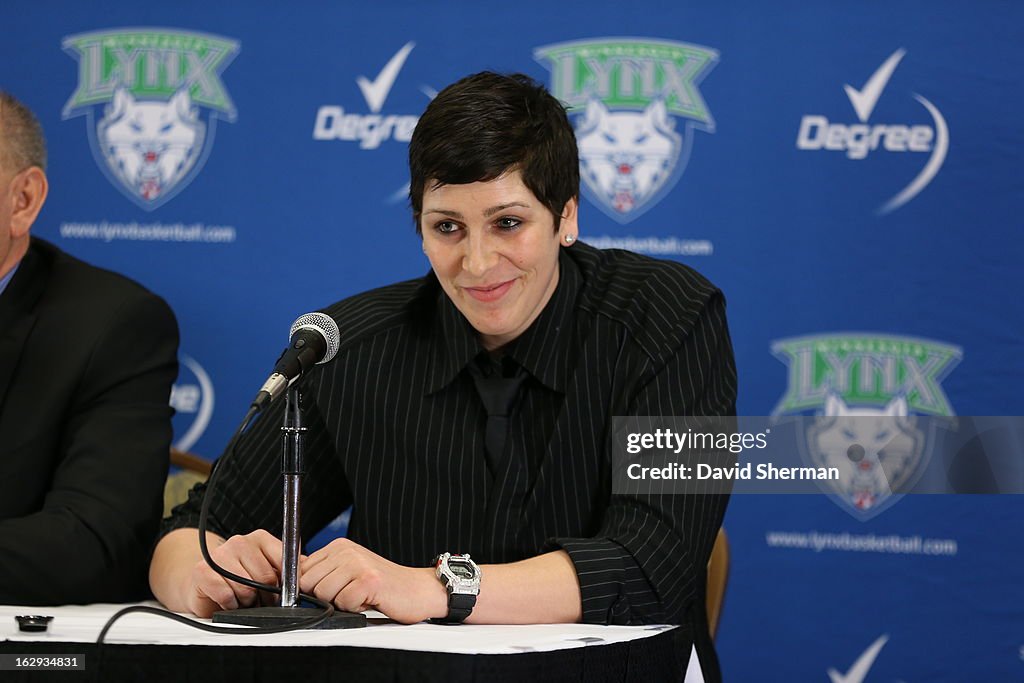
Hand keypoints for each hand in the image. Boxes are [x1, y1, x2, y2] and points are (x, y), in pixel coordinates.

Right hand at [185, 529, 283, 617]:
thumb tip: (310, 570)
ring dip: (246, 603)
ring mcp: (220, 554)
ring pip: (246, 588)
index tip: (283, 592)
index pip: (285, 559)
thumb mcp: (267, 571)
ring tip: (242, 600)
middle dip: (266, 597)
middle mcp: (240, 541)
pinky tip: (227, 601)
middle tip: (259, 600)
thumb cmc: (239, 581)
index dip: (286, 582)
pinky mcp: (202, 570)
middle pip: (266, 577)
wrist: (203, 587)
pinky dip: (229, 605)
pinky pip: (226, 595)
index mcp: (260, 538)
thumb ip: (289, 568)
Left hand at [299, 538, 445, 623]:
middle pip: (308, 584)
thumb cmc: (383, 586)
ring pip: (324, 594)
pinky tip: (371, 600)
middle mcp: (346, 550)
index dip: (312, 588)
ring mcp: (358, 563)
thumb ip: (323, 573)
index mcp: (338, 546)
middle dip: (326, 597)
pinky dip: (356, 609)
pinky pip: (344, 603)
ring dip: (342, 603)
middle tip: (351, 594)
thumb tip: (289, 581)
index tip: (334, 590)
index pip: (300, 571)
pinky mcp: (369, 580)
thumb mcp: (349, 572)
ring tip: (361, 596)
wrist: (418, 589)